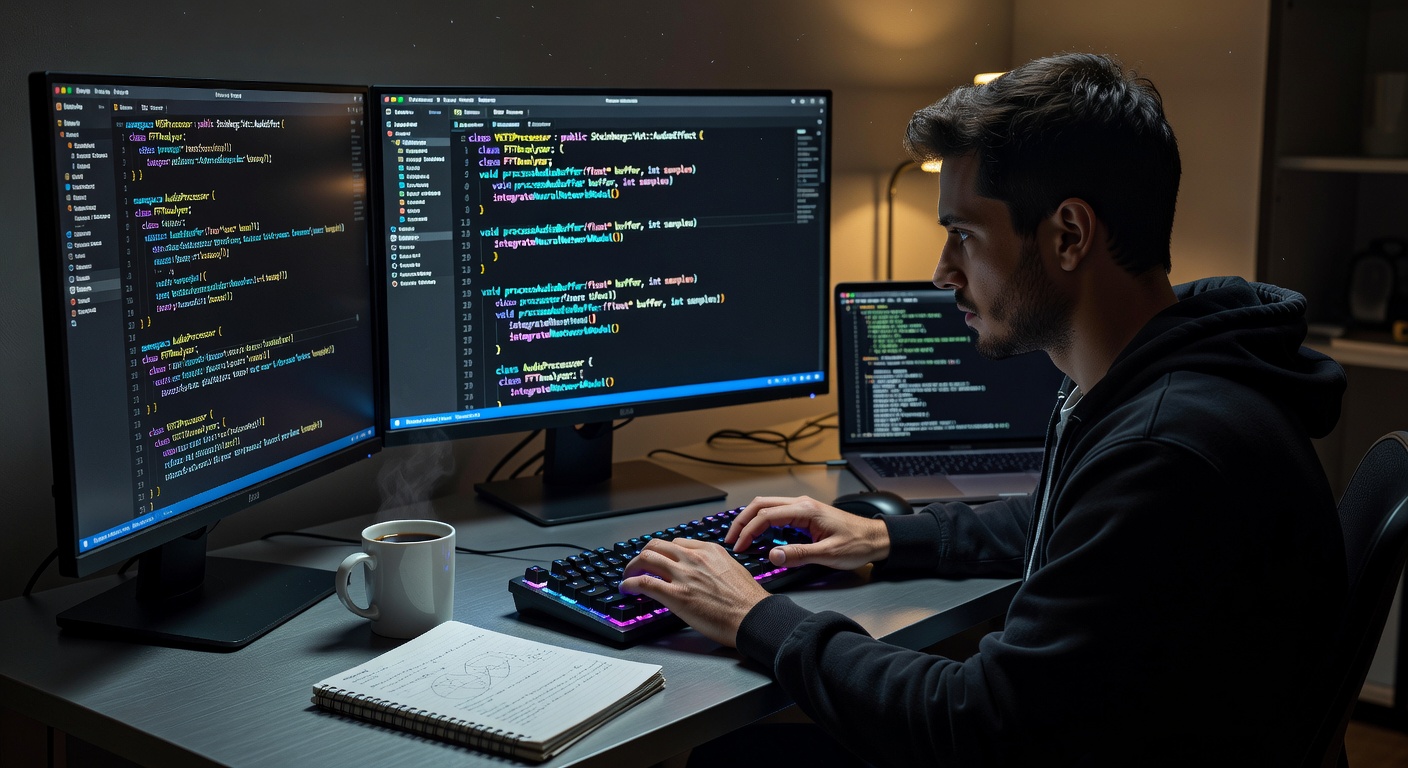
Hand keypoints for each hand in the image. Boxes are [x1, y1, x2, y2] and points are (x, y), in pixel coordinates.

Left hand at [618, 538, 768, 647]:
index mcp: (709, 551)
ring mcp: (684, 575)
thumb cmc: (748, 600)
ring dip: (632, 567)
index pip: (676, 543)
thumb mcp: (732, 570)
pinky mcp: (676, 595)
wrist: (753, 617)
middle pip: (657, 546)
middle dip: (643, 555)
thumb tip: (703, 572)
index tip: (658, 561)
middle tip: (637, 566)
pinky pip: (645, 583)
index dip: (663, 553)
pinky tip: (626, 589)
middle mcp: (694, 558)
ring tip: (628, 576)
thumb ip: (714, 566)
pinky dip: (630, 583)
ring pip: (646, 558)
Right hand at [725, 495, 890, 570]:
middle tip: (731, 539)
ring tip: (740, 535)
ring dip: (751, 519)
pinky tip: (758, 533)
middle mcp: (802, 504)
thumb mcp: (828, 554)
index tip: (739, 545)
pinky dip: (762, 521)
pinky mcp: (805, 514)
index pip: (766, 516)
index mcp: (805, 510)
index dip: (748, 531)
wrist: (876, 538)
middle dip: (742, 521)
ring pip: (767, 506)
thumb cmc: (858, 544)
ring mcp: (803, 508)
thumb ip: (799, 555)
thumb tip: (774, 555)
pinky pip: (777, 512)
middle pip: (761, 505)